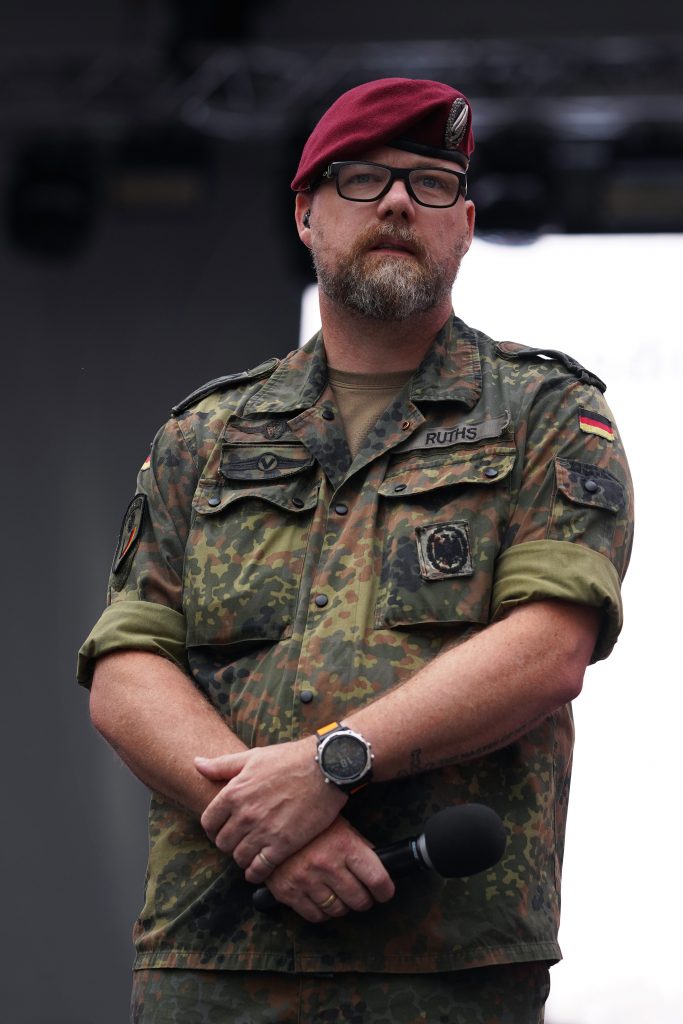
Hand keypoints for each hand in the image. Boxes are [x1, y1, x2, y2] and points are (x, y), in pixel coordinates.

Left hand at [195, 737, 346, 882]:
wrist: (325, 767)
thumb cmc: (289, 758)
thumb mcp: (252, 756)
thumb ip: (221, 765)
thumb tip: (196, 763)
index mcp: (234, 792)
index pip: (208, 822)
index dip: (213, 828)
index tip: (221, 830)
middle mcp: (245, 814)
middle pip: (222, 843)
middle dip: (228, 843)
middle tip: (239, 841)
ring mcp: (263, 831)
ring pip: (239, 857)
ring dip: (243, 857)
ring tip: (251, 853)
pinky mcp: (283, 844)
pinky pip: (259, 869)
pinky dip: (256, 873)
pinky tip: (259, 870)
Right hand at [264, 817, 394, 922]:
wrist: (270, 823)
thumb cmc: (310, 825)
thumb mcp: (340, 826)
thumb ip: (359, 846)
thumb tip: (378, 867)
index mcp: (345, 845)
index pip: (377, 879)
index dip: (385, 890)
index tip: (384, 893)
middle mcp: (327, 864)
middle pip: (359, 900)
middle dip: (364, 900)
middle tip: (362, 895)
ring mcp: (307, 880)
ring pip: (338, 910)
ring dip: (343, 906)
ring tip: (341, 895)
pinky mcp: (288, 892)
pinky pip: (315, 916)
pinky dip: (322, 912)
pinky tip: (322, 899)